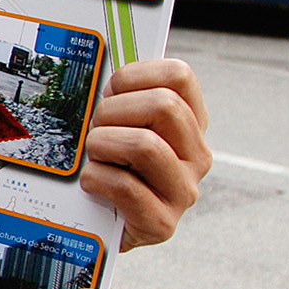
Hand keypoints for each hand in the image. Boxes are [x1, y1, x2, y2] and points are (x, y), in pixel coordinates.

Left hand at [80, 57, 210, 248]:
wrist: (100, 221)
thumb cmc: (107, 162)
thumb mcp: (118, 122)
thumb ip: (120, 95)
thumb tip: (99, 65)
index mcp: (191, 123)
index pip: (179, 76)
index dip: (133, 76)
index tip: (111, 91)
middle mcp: (197, 155)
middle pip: (164, 106)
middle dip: (113, 111)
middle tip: (97, 128)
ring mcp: (183, 191)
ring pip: (145, 145)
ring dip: (103, 145)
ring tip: (95, 156)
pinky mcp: (163, 224)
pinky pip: (125, 187)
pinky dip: (96, 179)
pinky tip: (92, 184)